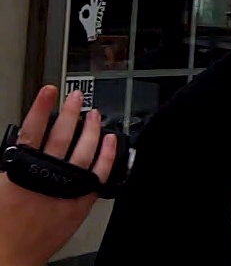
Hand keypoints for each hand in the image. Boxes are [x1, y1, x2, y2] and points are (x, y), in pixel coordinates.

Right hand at [0, 85, 115, 265]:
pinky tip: (110, 140)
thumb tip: (28, 139)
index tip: (49, 91)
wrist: (11, 254)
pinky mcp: (82, 198)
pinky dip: (107, 153)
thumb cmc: (3, 223)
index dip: (41, 107)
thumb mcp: (2, 183)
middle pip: (62, 134)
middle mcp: (46, 173)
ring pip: (85, 148)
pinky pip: (100, 170)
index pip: (32, 129)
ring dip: (91, 128)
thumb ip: (18, 160)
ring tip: (94, 113)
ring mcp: (67, 184)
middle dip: (71, 112)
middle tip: (76, 97)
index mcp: (22, 168)